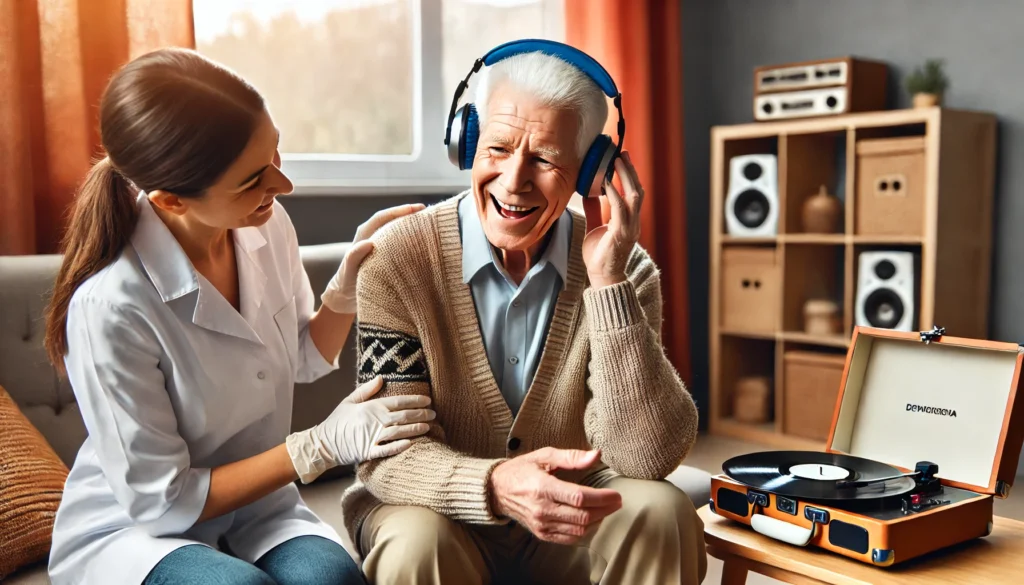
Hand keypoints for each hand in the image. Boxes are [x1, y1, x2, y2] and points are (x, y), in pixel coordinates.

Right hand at [286, 376, 433, 482]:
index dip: (415, 400)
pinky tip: (411, 443)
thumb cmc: (337, 422)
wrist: (322, 444)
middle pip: (402, 416)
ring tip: (428, 427)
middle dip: (420, 414)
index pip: (398, 401)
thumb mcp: (349, 401)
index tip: (428, 400)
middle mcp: (373, 421)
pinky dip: (399, 446)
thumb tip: (381, 377)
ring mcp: (371, 437)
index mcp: (370, 407)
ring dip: (415, 429)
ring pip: (398, 432)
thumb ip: (366, 390)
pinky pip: (386, 449)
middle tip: (434, 414)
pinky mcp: (367, 452)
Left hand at [321, 203, 425, 313]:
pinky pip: (399, 243)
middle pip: (392, 220)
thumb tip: (369, 243)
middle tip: (429, 214)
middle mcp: (373, 236)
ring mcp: (380, 245)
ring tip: (429, 225)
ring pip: (397, 230)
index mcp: (364, 235)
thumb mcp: (348, 270)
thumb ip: (354, 256)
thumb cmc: (345, 282)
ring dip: (411, 226)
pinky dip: (411, 240)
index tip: (417, 208)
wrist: (345, 296)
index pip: (382, 217)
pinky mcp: (386, 255)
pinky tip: (423, 243)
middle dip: (410, 214)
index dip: (399, 211)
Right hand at [489, 448, 621, 543]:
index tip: (616, 494)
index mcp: (542, 487)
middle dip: (605, 509)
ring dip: (598, 520)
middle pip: (582, 515)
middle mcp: (542, 509)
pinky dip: (585, 530)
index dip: (602, 498)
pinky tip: (592, 519)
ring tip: (606, 509)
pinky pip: (570, 538)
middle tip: (617, 501)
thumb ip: (571, 456)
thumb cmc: (521, 469)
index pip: (579, 497)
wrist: (497, 490)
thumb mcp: (544, 455)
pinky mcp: (542, 534)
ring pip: (579, 529)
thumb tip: (596, 455)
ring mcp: (541, 524)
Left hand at [581, 151, 643, 288]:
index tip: (622, 158)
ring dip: (625, 177)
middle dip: (630, 171)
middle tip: (622, 153)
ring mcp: (630, 228)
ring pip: (633, 197)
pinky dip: (613, 195)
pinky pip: (619, 210)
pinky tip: (605, 184)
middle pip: (637, 191)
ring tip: (617, 162)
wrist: (602, 278)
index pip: (633, 193)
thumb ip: (594, 211)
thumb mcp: (594, 228)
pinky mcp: (621, 234)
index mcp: (629, 221)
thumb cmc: (599, 256)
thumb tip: (589, 193)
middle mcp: (633, 223)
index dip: (629, 176)